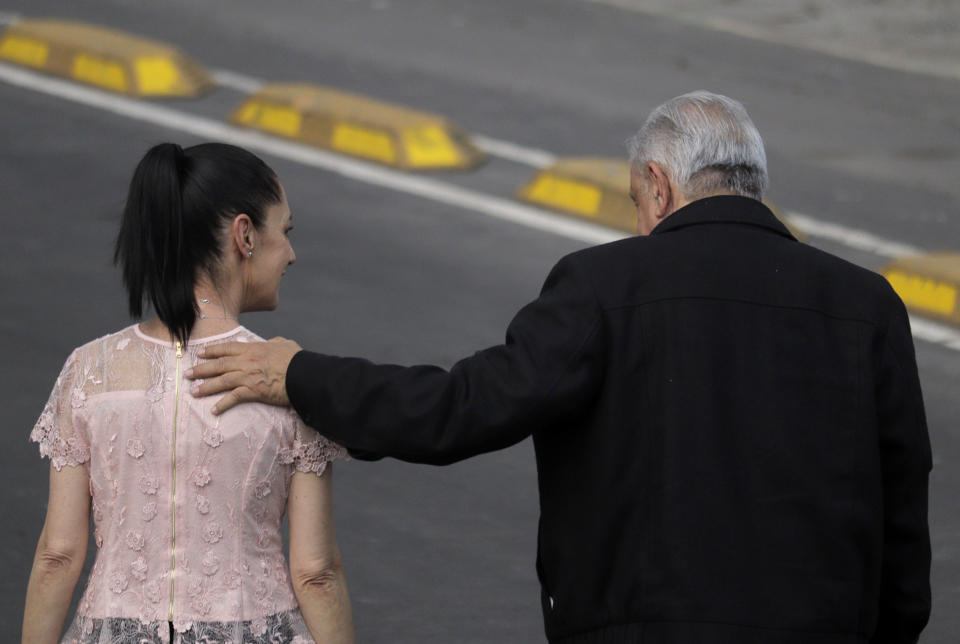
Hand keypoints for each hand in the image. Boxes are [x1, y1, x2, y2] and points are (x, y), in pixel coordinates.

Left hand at [185, 337, 301, 413]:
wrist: (304, 374)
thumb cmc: (298, 359)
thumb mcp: (286, 344)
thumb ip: (276, 342)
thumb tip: (273, 341)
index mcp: (254, 349)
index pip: (227, 348)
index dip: (212, 351)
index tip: (200, 354)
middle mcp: (247, 361)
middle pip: (219, 364)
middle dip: (201, 369)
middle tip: (187, 374)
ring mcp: (248, 376)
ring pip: (221, 380)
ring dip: (205, 386)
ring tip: (193, 391)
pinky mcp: (253, 391)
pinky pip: (234, 398)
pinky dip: (223, 404)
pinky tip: (214, 410)